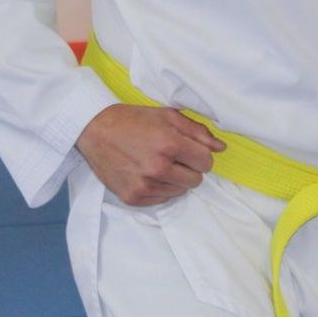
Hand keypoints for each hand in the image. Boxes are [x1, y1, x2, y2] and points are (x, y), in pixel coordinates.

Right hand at [76, 103, 224, 206]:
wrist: (96, 130)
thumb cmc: (134, 121)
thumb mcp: (168, 116)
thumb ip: (198, 132)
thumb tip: (221, 147)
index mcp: (169, 144)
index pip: (206, 162)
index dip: (202, 156)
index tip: (191, 151)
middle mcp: (157, 168)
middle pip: (196, 180)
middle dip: (190, 169)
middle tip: (174, 157)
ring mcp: (144, 185)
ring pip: (180, 191)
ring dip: (175, 179)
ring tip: (158, 164)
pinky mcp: (132, 198)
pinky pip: (162, 200)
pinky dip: (160, 189)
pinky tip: (147, 173)